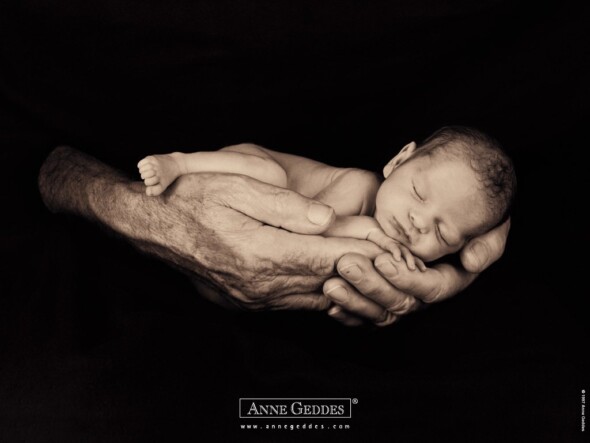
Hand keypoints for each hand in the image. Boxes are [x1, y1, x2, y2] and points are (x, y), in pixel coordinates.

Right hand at [39, 146, 382, 311]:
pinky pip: (295, 303)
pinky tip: (338, 282)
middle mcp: (259, 284)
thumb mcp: (235, 186)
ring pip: (314, 296)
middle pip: (326, 279)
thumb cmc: (192, 199)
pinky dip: (322, 293)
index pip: (326, 256)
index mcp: (260, 252)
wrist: (154, 227)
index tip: (393, 248)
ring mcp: (253, 297)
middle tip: (397, 260)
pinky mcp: (248, 301)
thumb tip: (323, 219)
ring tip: (377, 270)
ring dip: (348, 285)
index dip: (364, 252)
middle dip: (364, 269)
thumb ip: (283, 205)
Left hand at [324, 219, 510, 325]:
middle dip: (372, 286)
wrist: (441, 191)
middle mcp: (422, 290)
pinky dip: (347, 310)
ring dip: (355, 300)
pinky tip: (330, 304)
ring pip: (378, 310)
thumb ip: (488, 242)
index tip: (382, 261)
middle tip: (347, 265)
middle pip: (399, 301)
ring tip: (330, 284)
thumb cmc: (466, 211)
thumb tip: (472, 262)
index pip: (429, 289)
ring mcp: (400, 294)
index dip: (407, 278)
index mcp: (448, 277)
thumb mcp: (487, 222)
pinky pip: (363, 313)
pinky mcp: (378, 296)